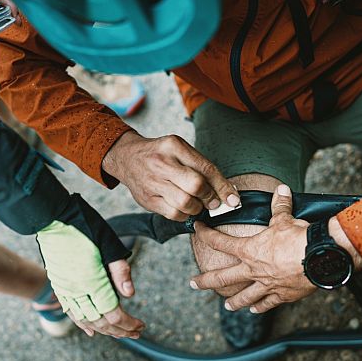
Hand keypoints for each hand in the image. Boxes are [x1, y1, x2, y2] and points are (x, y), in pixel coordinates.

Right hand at [37, 195, 142, 338]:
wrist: (51, 217)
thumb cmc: (84, 226)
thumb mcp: (109, 243)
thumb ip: (120, 270)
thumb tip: (130, 295)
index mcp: (92, 280)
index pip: (113, 314)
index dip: (128, 324)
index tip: (140, 325)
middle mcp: (76, 290)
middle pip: (100, 322)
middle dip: (120, 331)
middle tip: (136, 332)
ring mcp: (65, 289)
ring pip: (85, 320)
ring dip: (103, 330)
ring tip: (119, 333)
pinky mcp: (58, 285)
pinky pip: (70, 311)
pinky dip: (81, 324)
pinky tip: (90, 331)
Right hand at [102, 131, 239, 220]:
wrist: (127, 158)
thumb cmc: (161, 155)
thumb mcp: (180, 150)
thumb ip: (202, 167)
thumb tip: (227, 192)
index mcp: (174, 146)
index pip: (205, 168)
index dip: (223, 186)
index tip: (233, 199)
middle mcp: (162, 162)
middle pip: (196, 185)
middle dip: (209, 197)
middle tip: (212, 201)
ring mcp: (152, 182)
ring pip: (185, 203)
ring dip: (197, 208)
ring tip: (197, 203)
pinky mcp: (147, 199)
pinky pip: (173, 214)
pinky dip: (185, 214)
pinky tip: (184, 208)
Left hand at [190, 184, 315, 312]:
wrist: (318, 258)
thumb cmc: (298, 237)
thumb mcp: (285, 219)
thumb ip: (280, 206)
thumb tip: (281, 190)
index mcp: (249, 250)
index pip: (220, 241)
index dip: (205, 234)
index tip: (197, 229)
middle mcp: (253, 270)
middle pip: (223, 277)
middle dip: (205, 280)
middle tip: (193, 284)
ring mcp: (266, 285)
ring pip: (245, 296)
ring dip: (234, 302)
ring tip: (226, 306)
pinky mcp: (282, 295)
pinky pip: (267, 303)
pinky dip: (261, 307)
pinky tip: (255, 310)